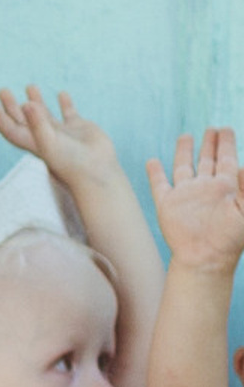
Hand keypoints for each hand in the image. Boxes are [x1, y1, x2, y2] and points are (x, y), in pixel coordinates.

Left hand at [0, 83, 118, 189]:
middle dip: (12, 106)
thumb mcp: (50, 142)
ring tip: (30, 86)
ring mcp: (62, 133)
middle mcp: (45, 137)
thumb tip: (25, 103)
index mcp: (33, 143)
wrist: (97, 170)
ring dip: (36, 102)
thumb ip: (37, 123)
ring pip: (45, 115)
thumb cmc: (71, 161)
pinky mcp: (79, 129)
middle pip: (23, 120)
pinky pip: (69, 113)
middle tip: (2, 90)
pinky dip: (65, 103)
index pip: (11, 129)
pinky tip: (61, 93)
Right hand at [148, 128, 243, 275]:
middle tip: (212, 129)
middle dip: (210, 143)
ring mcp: (185, 195)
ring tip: (185, 136)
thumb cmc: (231, 236)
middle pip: (207, 159)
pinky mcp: (167, 205)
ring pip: (184, 167)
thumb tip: (243, 164)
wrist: (207, 257)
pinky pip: (159, 184)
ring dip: (184, 151)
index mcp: (225, 186)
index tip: (225, 130)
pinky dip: (155, 172)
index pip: (227, 158)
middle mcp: (205, 187)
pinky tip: (152, 161)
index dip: (226, 143)